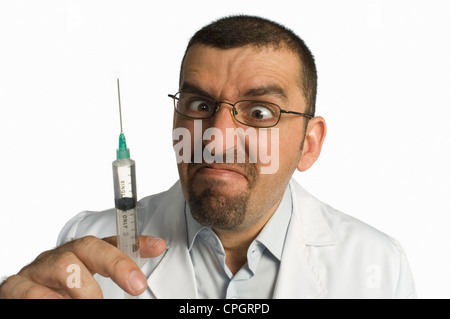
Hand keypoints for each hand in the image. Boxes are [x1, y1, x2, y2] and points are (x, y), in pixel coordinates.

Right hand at [0, 235, 165, 298]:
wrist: (22, 297)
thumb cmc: (59, 292)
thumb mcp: (90, 284)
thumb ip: (116, 275)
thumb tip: (147, 267)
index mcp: (82, 256)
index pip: (110, 243)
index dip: (136, 243)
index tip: (158, 247)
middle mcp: (62, 257)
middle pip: (89, 246)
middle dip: (116, 263)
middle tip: (136, 285)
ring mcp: (39, 270)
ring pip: (64, 265)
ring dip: (84, 288)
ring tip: (94, 302)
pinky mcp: (16, 286)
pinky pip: (29, 289)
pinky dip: (47, 298)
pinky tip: (57, 303)